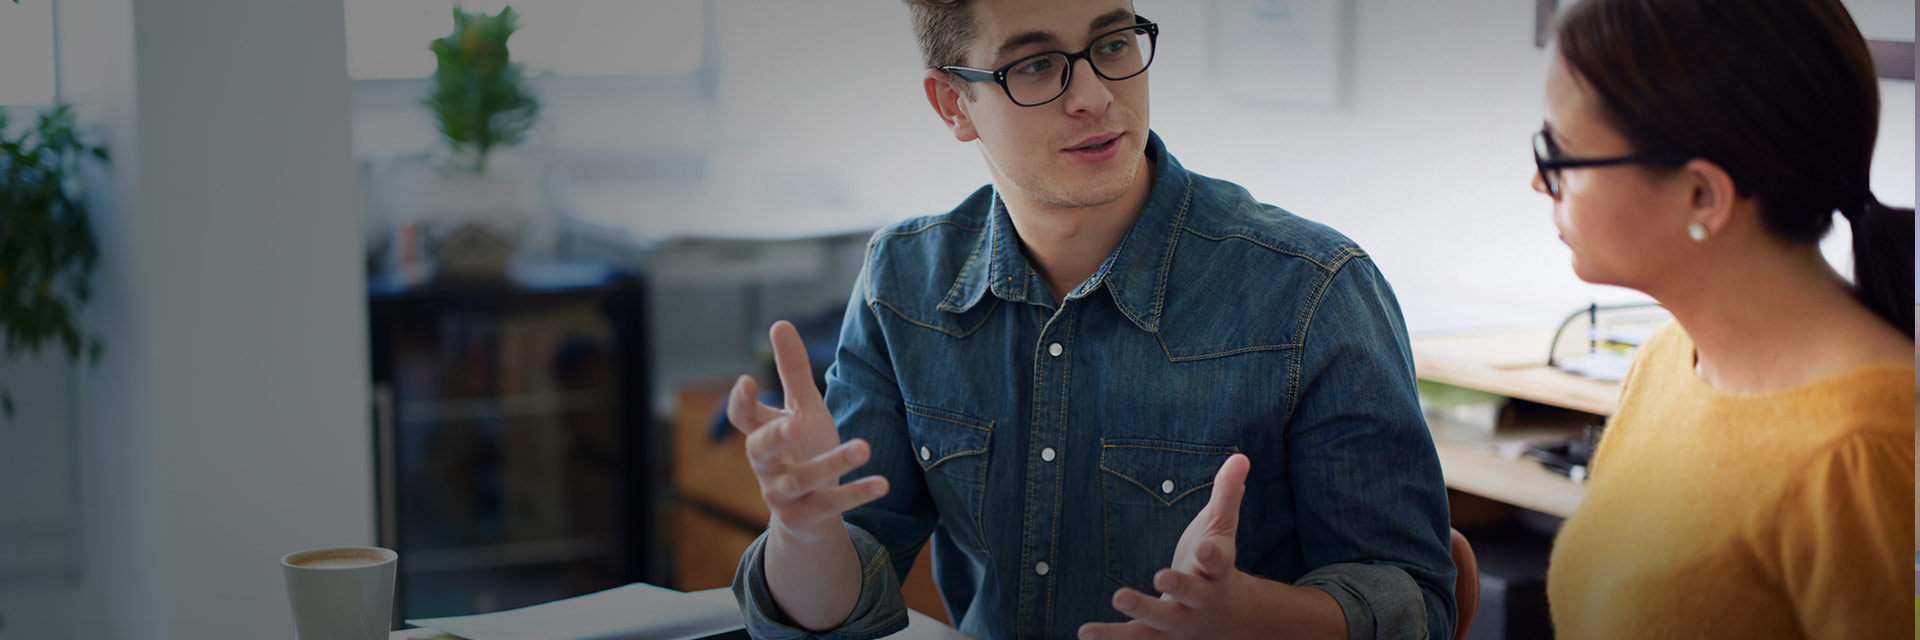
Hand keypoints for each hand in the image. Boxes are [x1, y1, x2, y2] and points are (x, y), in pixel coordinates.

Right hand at [727, 321, 889, 540]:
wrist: (807, 515)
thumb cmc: (802, 450)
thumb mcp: (801, 409)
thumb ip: (792, 371)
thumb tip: (779, 323)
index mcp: (761, 435)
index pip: (742, 418)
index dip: (741, 402)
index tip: (748, 380)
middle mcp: (766, 466)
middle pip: (761, 451)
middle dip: (775, 437)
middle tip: (794, 424)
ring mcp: (784, 494)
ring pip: (803, 479)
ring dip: (833, 463)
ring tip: (864, 446)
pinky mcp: (807, 517)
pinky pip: (831, 506)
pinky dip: (856, 494)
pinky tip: (882, 483)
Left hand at [1079, 454, 1251, 639]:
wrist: (1226, 619)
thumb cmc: (1214, 565)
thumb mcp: (1221, 529)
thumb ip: (1227, 495)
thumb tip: (1240, 456)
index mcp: (1217, 572)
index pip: (1219, 562)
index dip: (1212, 557)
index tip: (1204, 550)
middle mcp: (1200, 600)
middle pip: (1191, 594)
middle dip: (1177, 585)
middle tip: (1161, 576)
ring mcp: (1178, 622)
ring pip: (1158, 622)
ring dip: (1136, 615)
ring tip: (1114, 602)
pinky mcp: (1157, 635)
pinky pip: (1133, 639)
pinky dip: (1110, 639)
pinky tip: (1084, 633)